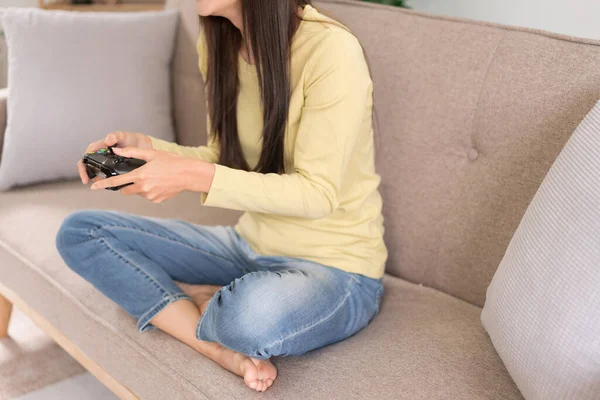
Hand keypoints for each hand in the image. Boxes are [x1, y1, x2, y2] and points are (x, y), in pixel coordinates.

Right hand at [78, 131, 152, 183]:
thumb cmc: (130, 138)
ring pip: (98, 172)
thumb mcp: (122, 136)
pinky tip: (111, 184)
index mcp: (100, 147)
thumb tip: (107, 141)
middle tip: (93, 183)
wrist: (143, 145)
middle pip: (90, 166)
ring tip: (102, 185)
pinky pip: (108, 175)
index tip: (86, 176)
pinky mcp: (115, 168)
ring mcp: (108, 162)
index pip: (86, 156)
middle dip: (89, 175)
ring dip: (98, 179)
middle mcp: (102, 155)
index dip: (83, 167)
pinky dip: (108, 180)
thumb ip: (114, 136)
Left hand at [90, 147, 215, 203]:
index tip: (94, 187)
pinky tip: (159, 183)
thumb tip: (116, 150)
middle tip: (134, 177)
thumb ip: (132, 152)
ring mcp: (150, 195)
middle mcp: (144, 187)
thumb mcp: (151, 154)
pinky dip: (149, 190)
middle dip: (125, 185)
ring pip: (137, 193)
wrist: (189, 174)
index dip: (103, 184)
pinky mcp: (157, 200)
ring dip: (139, 187)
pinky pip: (148, 196)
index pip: (117, 182)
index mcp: (140, 175)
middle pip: (125, 190)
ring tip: (153, 177)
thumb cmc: (172, 161)